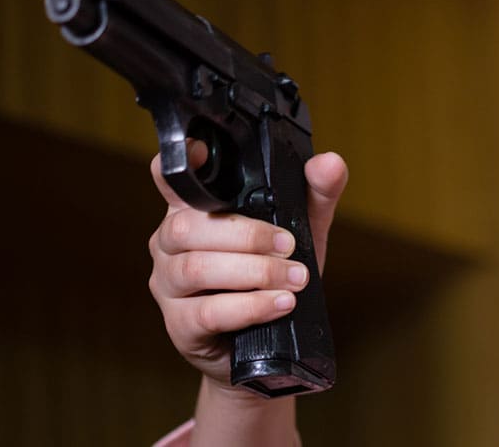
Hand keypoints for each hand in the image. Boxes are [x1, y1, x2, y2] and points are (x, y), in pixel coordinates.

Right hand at [146, 140, 347, 397]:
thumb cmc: (277, 278)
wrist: (274, 348)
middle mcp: (170, 244)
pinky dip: (250, 306)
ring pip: (195, 269)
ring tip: (295, 279)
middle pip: (187, 227)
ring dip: (253, 272)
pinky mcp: (180, 326)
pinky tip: (281, 303)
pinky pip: (206, 312)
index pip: (172, 179)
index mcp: (194, 212)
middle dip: (246, 235)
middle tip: (289, 246)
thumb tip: (329, 163)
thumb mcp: (302, 232)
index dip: (180, 164)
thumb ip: (315, 196)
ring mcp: (168, 286)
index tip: (203, 151)